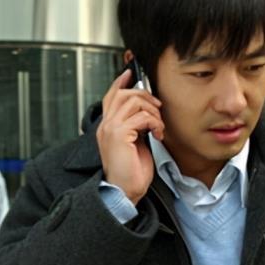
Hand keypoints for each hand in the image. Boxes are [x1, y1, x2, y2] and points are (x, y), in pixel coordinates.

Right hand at [96, 69, 163, 204]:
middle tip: (157, 109)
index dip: (121, 82)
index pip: (111, 96)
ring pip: (134, 101)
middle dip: (145, 97)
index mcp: (107, 127)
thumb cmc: (131, 172)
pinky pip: (142, 116)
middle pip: (124, 94)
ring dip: (153, 112)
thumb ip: (136, 126)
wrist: (124, 191)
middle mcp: (106, 125)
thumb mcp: (134, 143)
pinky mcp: (120, 134)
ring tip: (158, 126)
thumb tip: (147, 112)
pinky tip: (157, 134)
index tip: (131, 74)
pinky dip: (155, 123)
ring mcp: (111, 128)